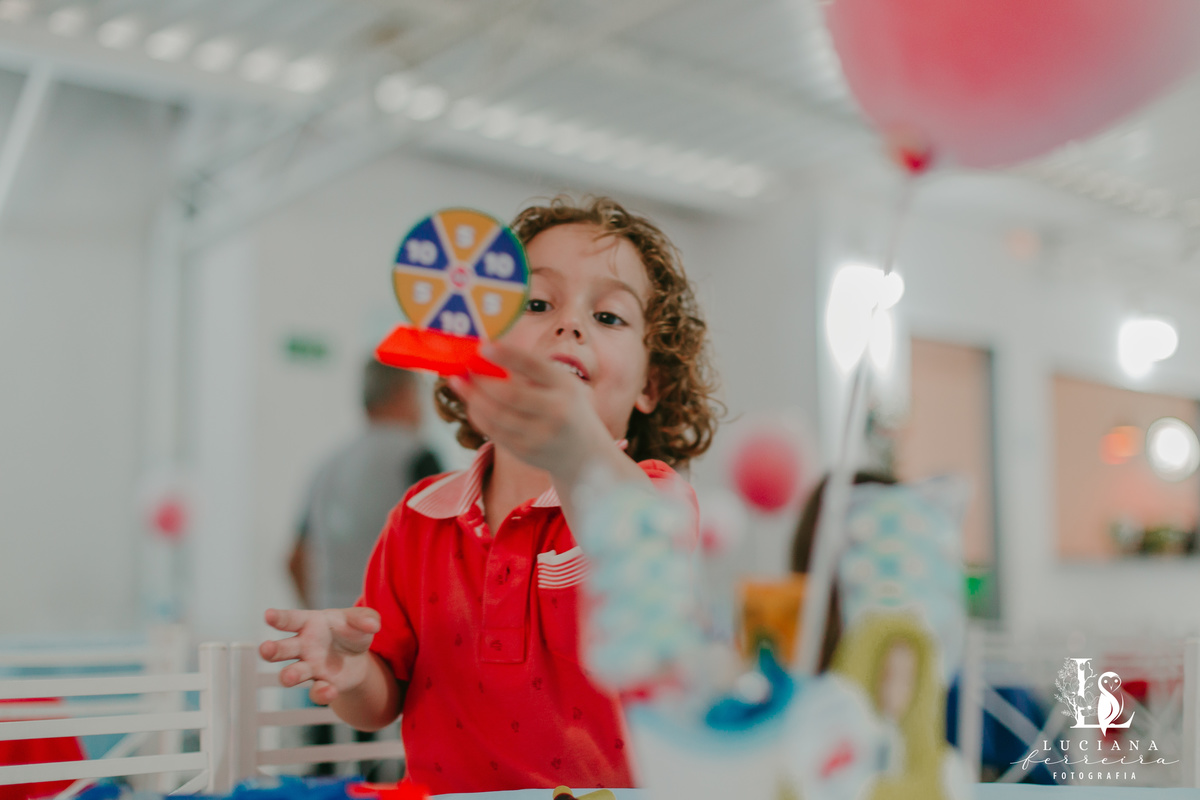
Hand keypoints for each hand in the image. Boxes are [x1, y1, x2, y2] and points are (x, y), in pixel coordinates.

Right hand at [259, 607, 380, 704]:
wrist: (359, 658)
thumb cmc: (352, 631)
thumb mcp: (363, 620)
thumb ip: (366, 618)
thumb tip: (372, 625)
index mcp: (310, 623)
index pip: (291, 619)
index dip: (279, 617)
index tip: (268, 615)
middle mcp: (303, 646)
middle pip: (282, 648)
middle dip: (272, 650)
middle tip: (265, 649)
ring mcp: (309, 667)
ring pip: (291, 673)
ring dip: (289, 676)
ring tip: (289, 677)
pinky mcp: (320, 685)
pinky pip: (315, 692)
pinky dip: (322, 693)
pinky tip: (330, 690)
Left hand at [446, 341, 608, 478]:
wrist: (585, 454)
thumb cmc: (567, 408)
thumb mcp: (562, 384)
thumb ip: (532, 371)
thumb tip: (489, 353)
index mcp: (565, 386)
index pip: (534, 366)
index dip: (507, 355)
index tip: (483, 346)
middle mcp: (556, 411)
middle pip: (509, 394)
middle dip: (481, 379)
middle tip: (463, 366)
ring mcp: (540, 435)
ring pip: (496, 415)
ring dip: (472, 397)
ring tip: (458, 382)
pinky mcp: (525, 452)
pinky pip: (493, 432)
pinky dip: (478, 415)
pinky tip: (471, 403)